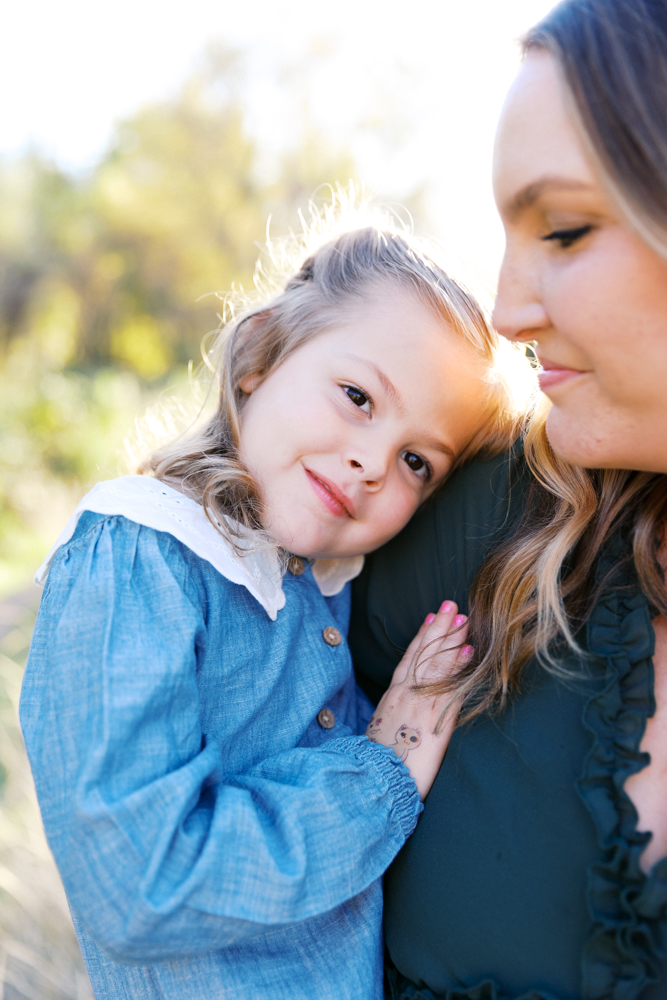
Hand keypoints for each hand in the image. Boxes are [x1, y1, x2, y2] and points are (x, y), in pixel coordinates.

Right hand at [365, 601, 470, 800]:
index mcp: (390, 699)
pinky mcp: (435, 721)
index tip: (431, 618)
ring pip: (436, 665)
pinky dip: (459, 669)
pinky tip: (470, 653)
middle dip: (438, 629)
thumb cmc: (375, 766)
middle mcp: (404, 696)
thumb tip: (400, 715)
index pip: (408, 660)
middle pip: (423, 655)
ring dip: (452, 640)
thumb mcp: (380, 735)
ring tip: (464, 620)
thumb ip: (392, 719)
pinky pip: (449, 689)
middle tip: (451, 605)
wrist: (371, 783)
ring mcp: (420, 705)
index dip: (421, 638)